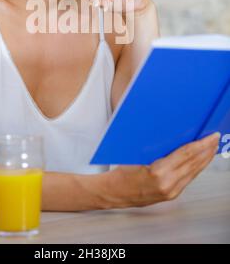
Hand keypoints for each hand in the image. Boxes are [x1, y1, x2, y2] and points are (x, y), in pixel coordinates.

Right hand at [102, 132, 219, 208]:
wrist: (114, 192)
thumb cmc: (123, 171)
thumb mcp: (139, 154)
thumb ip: (160, 148)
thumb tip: (177, 135)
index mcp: (158, 171)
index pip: (186, 154)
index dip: (201, 144)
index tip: (211, 136)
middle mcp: (167, 184)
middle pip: (193, 163)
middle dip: (207, 150)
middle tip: (215, 138)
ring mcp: (171, 191)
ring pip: (194, 172)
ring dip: (204, 159)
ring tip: (212, 148)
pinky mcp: (171, 195)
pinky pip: (189, 179)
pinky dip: (196, 168)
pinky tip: (200, 161)